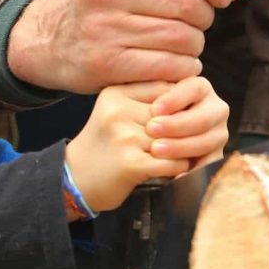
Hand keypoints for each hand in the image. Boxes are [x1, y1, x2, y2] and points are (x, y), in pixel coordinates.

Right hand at [7, 0, 256, 93]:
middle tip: (196, 24)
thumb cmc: (105, 1)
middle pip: (186, 3)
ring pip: (181, 37)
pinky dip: (182, 67)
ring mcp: (102, 26)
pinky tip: (175, 63)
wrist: (49, 38)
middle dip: (203, 17)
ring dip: (194, 45)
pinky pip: (168, 65)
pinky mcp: (103, 63)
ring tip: (184, 44)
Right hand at [65, 77, 227, 212]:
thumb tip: (189, 95)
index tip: (187, 116)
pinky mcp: (131, 163)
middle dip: (185, 130)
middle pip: (172, 115)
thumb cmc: (103, 146)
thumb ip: (145, 100)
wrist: (75, 180)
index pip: (165, 89)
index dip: (180, 105)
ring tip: (183, 155)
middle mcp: (118, 111)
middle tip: (193, 139)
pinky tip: (174, 170)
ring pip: (176, 139)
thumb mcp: (115, 112)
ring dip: (185, 150)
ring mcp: (124, 137)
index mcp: (116, 94)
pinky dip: (179, 168)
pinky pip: (173, 162)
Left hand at [145, 76, 229, 168]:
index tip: (154, 109)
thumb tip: (147, 100)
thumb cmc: (143, 117)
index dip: (175, 98)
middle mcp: (214, 109)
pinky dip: (192, 171)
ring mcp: (218, 133)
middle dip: (177, 124)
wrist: (146, 144)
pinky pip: (209, 165)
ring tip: (155, 150)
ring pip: (207, 141)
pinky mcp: (215, 157)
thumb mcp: (144, 101)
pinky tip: (173, 175)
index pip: (193, 88)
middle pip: (203, 116)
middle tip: (151, 130)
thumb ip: (149, 95)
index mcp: (200, 89)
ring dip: (181, 147)